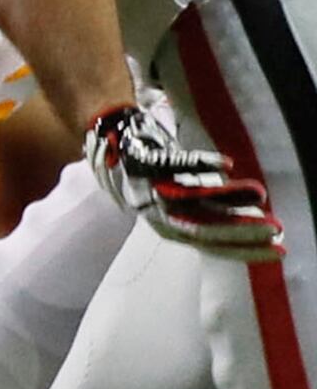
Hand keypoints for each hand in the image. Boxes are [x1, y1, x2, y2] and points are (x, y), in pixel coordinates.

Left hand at [87, 93, 280, 257]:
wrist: (112, 137)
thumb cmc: (153, 171)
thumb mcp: (179, 198)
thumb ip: (205, 209)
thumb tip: (247, 218)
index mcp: (167, 226)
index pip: (210, 245)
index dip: (243, 250)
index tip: (277, 251)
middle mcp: (156, 212)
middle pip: (201, 229)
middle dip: (240, 231)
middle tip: (275, 229)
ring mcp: (147, 187)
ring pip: (192, 198)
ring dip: (228, 197)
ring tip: (259, 195)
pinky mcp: (142, 160)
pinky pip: (172, 164)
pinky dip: (199, 164)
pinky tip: (227, 165)